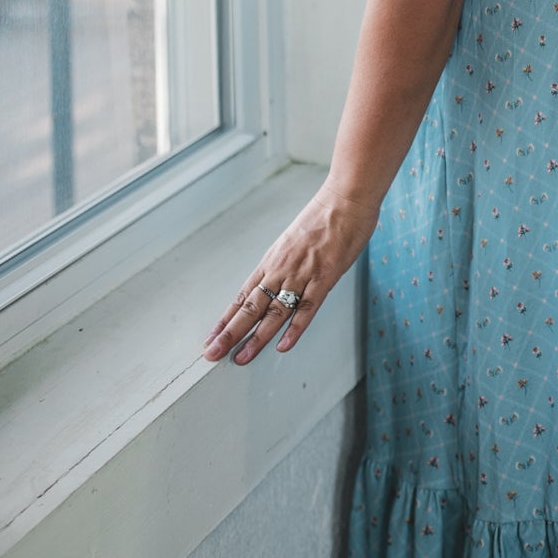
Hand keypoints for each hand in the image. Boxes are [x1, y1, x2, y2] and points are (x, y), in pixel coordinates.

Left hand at [202, 181, 377, 365]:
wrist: (345, 199)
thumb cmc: (323, 217)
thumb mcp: (295, 240)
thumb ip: (286, 263)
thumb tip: (280, 282)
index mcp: (272, 260)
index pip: (243, 296)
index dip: (226, 319)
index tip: (212, 337)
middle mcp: (281, 269)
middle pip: (251, 307)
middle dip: (230, 333)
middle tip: (213, 353)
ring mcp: (302, 274)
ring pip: (274, 312)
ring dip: (257, 337)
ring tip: (241, 358)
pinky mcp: (324, 277)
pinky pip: (307, 307)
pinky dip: (295, 328)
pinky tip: (283, 345)